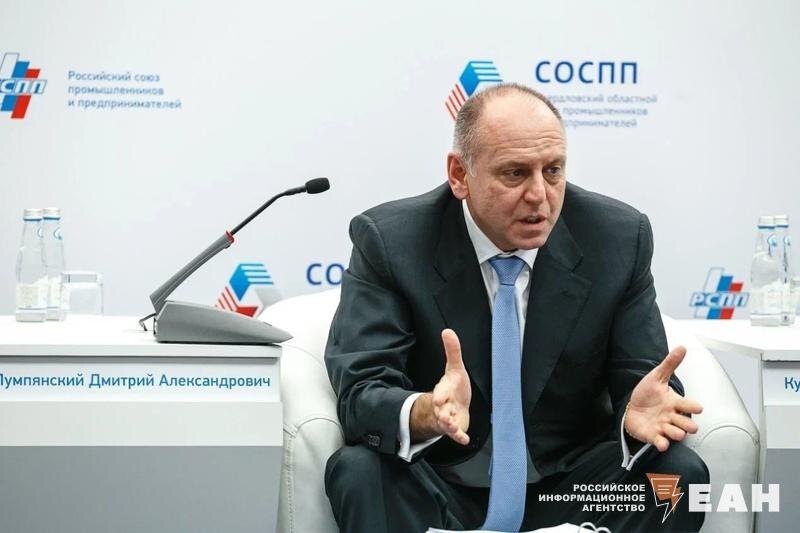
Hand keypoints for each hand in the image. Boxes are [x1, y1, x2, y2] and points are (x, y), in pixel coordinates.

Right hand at [432, 329, 471, 444]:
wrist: (454, 406)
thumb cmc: (455, 387)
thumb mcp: (455, 369)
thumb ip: (453, 351)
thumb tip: (447, 331)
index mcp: (444, 391)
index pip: (441, 392)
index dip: (441, 394)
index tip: (439, 397)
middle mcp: (444, 406)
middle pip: (441, 410)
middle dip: (442, 412)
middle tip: (444, 415)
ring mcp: (450, 418)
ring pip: (447, 424)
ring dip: (449, 426)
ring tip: (452, 426)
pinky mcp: (457, 429)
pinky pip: (456, 435)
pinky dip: (460, 438)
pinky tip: (464, 440)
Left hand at [624, 346, 702, 451]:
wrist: (631, 407)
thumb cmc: (647, 394)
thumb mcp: (657, 377)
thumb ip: (670, 364)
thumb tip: (682, 348)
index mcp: (674, 402)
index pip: (687, 405)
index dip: (693, 406)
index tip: (699, 408)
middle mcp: (671, 416)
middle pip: (684, 422)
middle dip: (688, 425)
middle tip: (691, 426)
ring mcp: (662, 427)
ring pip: (674, 433)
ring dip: (676, 434)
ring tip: (676, 433)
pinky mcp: (653, 435)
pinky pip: (659, 441)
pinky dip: (661, 443)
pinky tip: (662, 444)